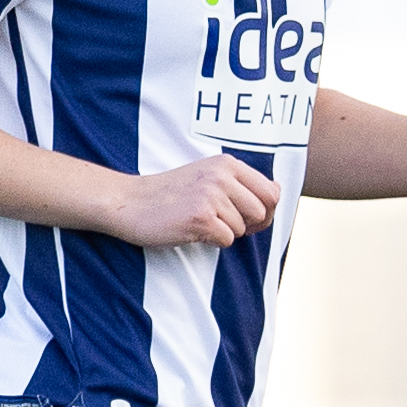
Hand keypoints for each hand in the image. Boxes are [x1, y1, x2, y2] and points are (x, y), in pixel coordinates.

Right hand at [105, 153, 279, 247]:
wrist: (128, 201)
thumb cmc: (169, 194)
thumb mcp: (207, 177)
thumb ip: (240, 184)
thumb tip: (278, 194)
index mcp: (227, 164)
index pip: (272, 191)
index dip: (266, 211)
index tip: (248, 218)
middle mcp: (222, 176)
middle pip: (262, 212)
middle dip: (248, 226)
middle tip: (222, 224)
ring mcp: (211, 196)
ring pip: (242, 229)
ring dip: (224, 233)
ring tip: (199, 222)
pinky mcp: (201, 218)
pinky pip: (226, 241)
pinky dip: (211, 242)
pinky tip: (191, 230)